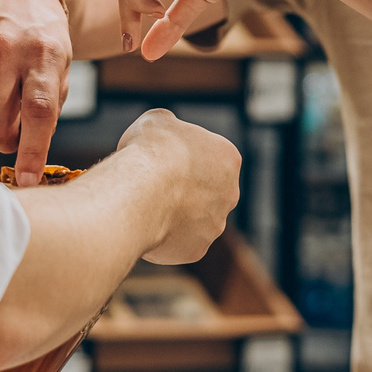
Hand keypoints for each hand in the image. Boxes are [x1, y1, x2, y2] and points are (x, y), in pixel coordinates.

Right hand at [0, 0, 70, 184]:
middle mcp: (5, 52)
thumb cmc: (40, 37)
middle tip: (12, 133)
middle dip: (4, 141)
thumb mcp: (60, 64)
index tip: (26, 179)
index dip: (30, 152)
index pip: (37, 113)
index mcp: (43, 55)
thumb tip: (29, 159)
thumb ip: (48, 108)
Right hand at [117, 107, 241, 263]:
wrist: (141, 192)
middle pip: (204, 192)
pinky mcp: (197, 249)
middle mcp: (230, 194)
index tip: (161, 159)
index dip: (181, 158)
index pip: (207, 158)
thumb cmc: (149, 151)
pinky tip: (144, 225)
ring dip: (173, 216)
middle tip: (153, 186)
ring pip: (192, 221)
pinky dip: (162, 238)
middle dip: (183, 190)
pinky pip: (178, 243)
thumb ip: (168, 128)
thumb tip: (164, 132)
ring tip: (144, 207)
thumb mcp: (156, 122)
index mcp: (228, 158)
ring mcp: (215, 224)